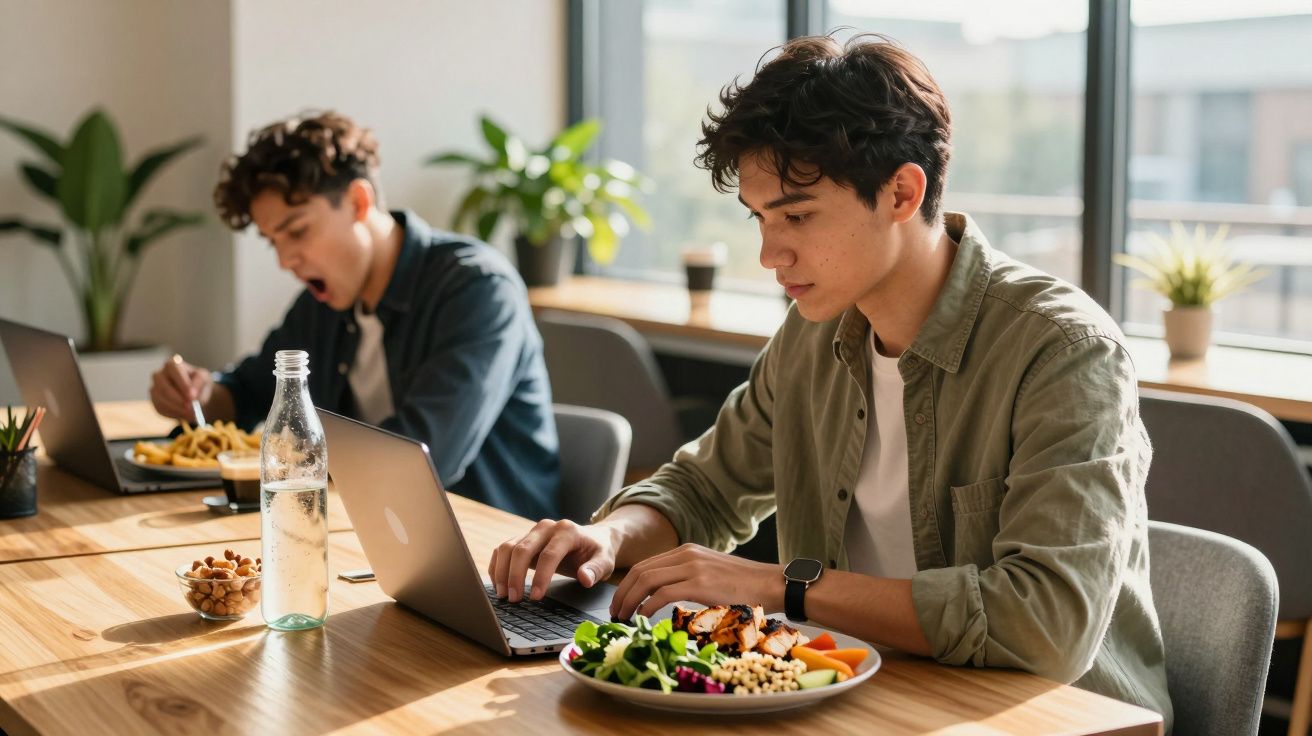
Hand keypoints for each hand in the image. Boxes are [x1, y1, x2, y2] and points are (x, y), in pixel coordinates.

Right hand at [149, 354, 212, 421]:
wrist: (196, 395)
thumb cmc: (199, 383)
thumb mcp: (204, 378)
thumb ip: (199, 383)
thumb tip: (192, 396)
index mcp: (172, 364)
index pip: (174, 371)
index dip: (183, 384)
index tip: (192, 397)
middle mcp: (159, 375)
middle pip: (164, 387)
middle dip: (178, 399)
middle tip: (191, 409)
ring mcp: (154, 388)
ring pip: (160, 400)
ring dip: (177, 409)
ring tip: (192, 414)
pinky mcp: (154, 402)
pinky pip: (160, 409)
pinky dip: (174, 414)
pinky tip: (185, 414)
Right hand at [488, 519, 619, 602]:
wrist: (592, 538)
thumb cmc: (597, 551)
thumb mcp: (605, 560)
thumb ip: (596, 569)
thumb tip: (585, 579)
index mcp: (567, 531)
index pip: (549, 554)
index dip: (541, 576)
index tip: (536, 597)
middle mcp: (546, 527)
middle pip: (522, 548)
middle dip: (515, 575)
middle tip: (513, 599)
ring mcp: (532, 532)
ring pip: (507, 547)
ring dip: (502, 572)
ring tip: (503, 595)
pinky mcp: (522, 538)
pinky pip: (502, 550)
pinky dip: (497, 566)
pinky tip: (498, 585)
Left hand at [610, 543, 783, 620]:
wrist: (771, 583)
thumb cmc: (744, 586)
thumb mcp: (711, 573)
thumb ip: (688, 577)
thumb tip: (665, 596)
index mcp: (686, 550)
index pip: (646, 565)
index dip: (627, 584)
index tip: (620, 602)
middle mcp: (686, 554)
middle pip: (640, 571)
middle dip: (622, 593)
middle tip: (615, 612)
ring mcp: (692, 567)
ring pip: (647, 580)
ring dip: (630, 600)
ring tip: (623, 617)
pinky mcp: (699, 583)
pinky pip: (662, 593)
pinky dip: (647, 605)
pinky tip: (642, 616)